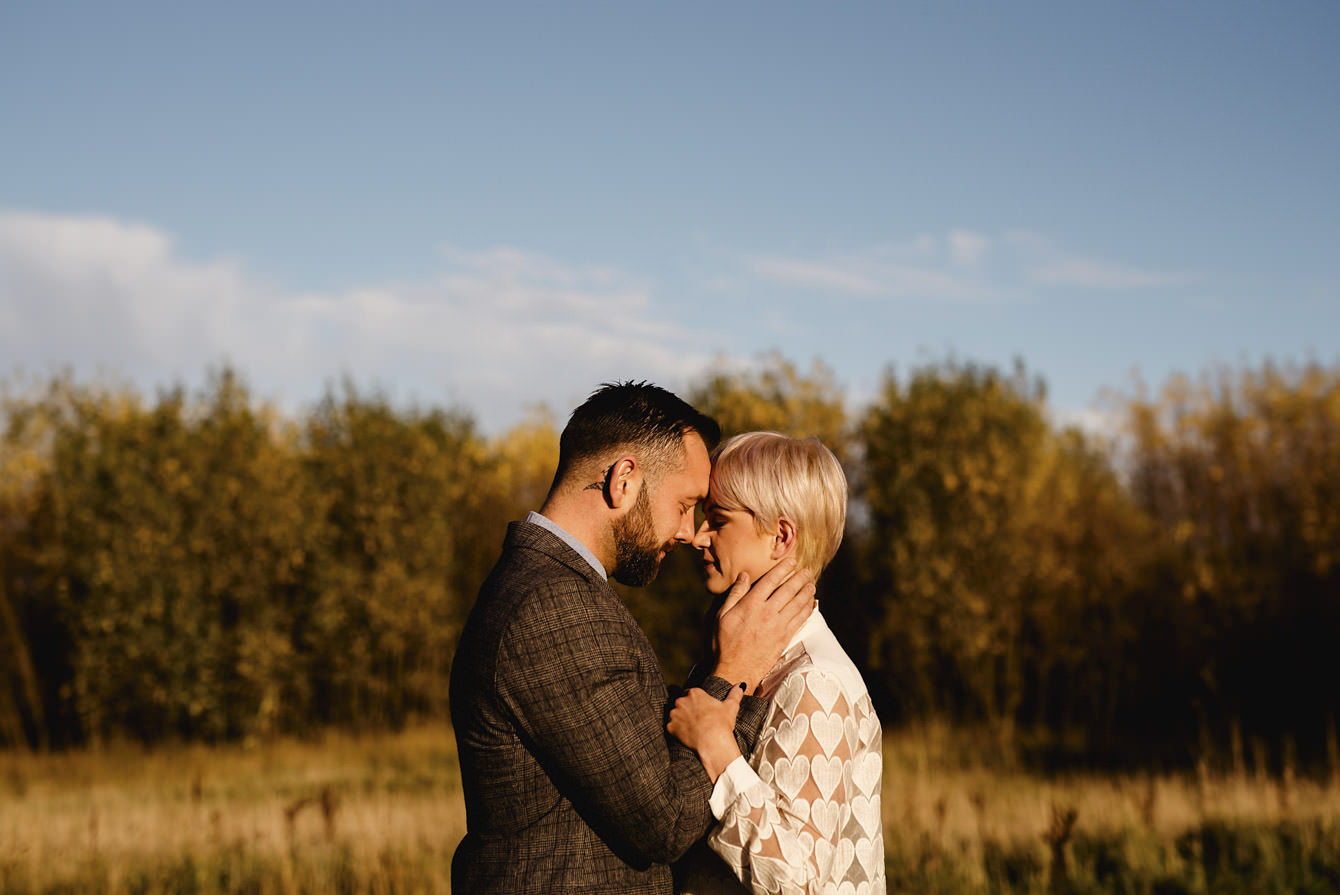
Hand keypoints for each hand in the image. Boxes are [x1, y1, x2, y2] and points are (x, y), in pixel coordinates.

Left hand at [668, 685, 743, 782]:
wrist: (713, 742)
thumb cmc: (722, 723)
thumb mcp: (731, 706)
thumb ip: (734, 694)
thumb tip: (740, 686)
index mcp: (694, 693)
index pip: (690, 693)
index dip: (695, 702)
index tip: (700, 709)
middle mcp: (681, 701)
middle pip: (681, 703)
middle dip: (686, 710)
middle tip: (697, 720)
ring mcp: (674, 714)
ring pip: (675, 715)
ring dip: (680, 720)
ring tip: (692, 728)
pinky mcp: (670, 727)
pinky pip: (671, 728)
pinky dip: (677, 731)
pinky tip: (687, 735)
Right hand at [711, 559, 814, 691]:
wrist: (736, 670)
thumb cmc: (725, 643)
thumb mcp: (722, 615)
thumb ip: (735, 594)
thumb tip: (743, 576)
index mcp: (751, 605)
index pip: (771, 581)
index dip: (783, 569)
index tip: (791, 562)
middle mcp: (767, 613)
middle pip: (788, 590)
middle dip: (799, 578)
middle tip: (807, 571)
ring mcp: (778, 626)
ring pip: (797, 604)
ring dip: (806, 593)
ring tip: (811, 585)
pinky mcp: (784, 637)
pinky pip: (800, 620)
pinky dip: (808, 610)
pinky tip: (811, 604)